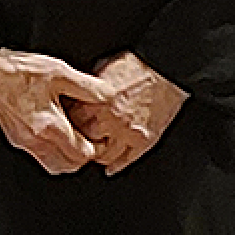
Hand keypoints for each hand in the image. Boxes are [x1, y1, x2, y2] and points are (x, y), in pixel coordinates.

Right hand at [0, 49, 105, 174]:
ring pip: (54, 166)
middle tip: (90, 138)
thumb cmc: (18, 71)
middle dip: (83, 155)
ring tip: (74, 138)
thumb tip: (108, 96)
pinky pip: (40, 157)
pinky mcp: (16, 139)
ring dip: (68, 157)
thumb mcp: (59, 71)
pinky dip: (53, 152)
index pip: (82, 154)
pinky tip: (56, 134)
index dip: (96, 147)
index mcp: (50, 126)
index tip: (100, 135)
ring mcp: (24, 142)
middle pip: (69, 166)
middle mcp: (36, 140)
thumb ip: (87, 87)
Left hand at [70, 53, 187, 174]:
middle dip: (81, 140)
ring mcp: (126, 133)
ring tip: (96, 153)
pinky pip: (126, 160)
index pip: (72, 121)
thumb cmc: (140, 66)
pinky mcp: (143, 140)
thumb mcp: (105, 68)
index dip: (69, 124)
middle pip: (85, 140)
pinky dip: (116, 166)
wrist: (167, 71)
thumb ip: (91, 88)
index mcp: (96, 102)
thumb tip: (78, 95)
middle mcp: (109, 120)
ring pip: (104, 155)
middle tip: (79, 142)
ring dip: (98, 155)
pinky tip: (110, 168)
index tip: (68, 126)